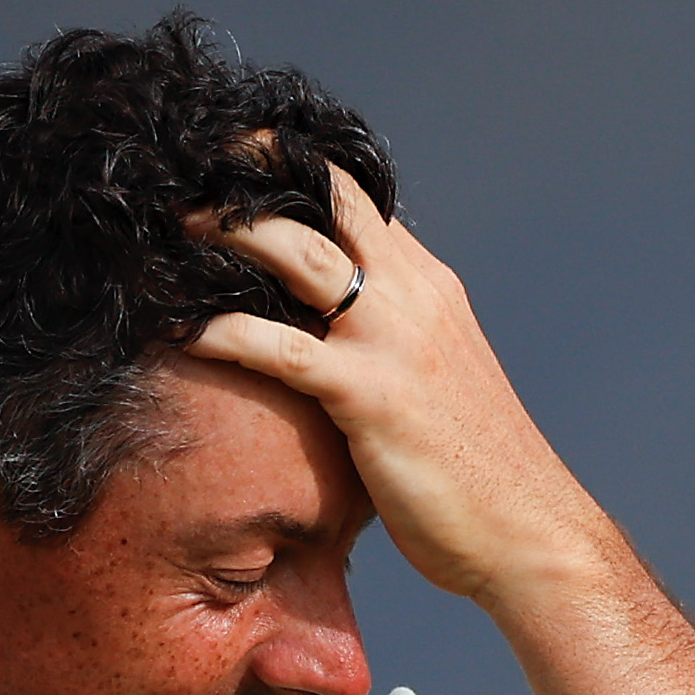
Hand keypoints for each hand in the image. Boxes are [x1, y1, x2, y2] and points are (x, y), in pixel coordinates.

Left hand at [185, 168, 619, 615]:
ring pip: (298, 256)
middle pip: (326, 201)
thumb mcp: (436, 381)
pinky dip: (224, 332)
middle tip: (184, 176)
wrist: (527, 534)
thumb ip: (390, 343)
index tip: (231, 160)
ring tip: (167, 232)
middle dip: (251, 177)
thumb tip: (330, 339)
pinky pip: (283, 350)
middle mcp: (414, 296)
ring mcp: (395, 342)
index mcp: (428, 287)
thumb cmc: (476, 474)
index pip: (355, 198)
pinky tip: (179, 332)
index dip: (292, 168)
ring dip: (227, 235)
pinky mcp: (373, 397)